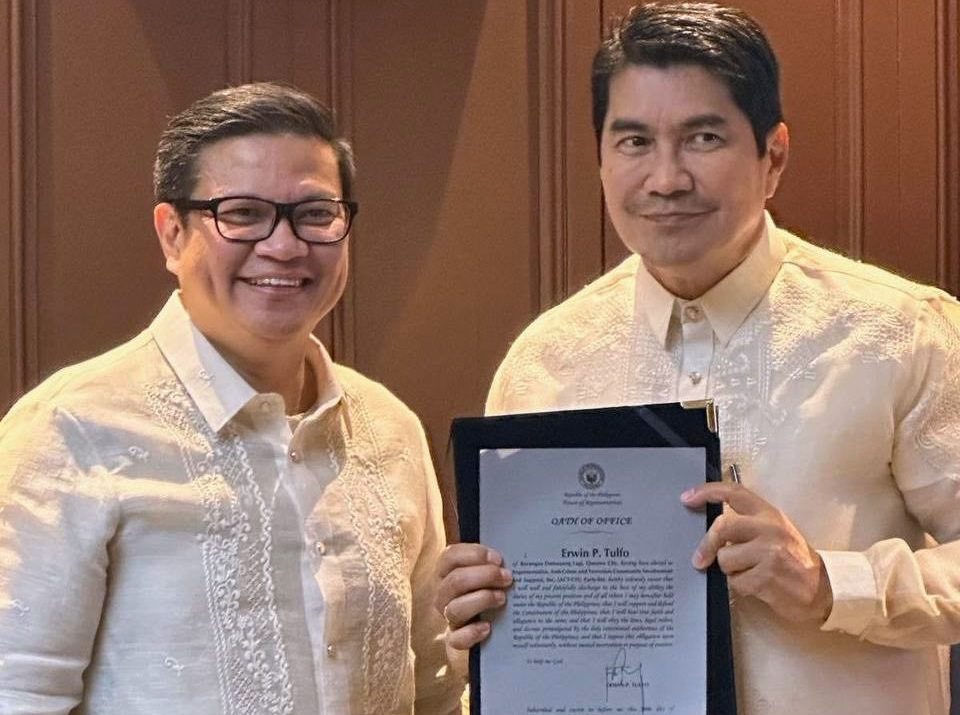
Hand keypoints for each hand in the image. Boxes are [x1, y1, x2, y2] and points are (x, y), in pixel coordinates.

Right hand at [435, 543, 512, 649]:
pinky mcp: (455, 644)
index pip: (450, 557)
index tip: (498, 559)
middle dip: (484, 576)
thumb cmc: (494, 593)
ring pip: (454, 609)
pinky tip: (488, 627)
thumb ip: (495, 563)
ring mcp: (449, 620)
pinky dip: (471, 632)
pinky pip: (456, 639)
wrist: (495, 638)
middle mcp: (445, 595)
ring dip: (481, 599)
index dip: (473, 554)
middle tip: (507, 577)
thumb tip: (515, 549)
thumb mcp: (492, 574)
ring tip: (502, 598)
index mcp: (449, 573)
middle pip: (454, 581)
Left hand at [681, 482, 832, 622]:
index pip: (734, 492)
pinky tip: (757, 585)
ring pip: (725, 559)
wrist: (824, 589)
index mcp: (769, 514)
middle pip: (722, 527)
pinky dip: (740, 587)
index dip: (707, 491)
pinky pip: (735, 582)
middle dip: (706, 545)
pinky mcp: (767, 578)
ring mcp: (769, 553)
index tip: (687, 498)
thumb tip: (711, 530)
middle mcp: (770, 529)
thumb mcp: (775, 532)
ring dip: (730, 570)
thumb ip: (747, 525)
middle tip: (699, 559)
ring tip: (749, 572)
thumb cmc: (794, 559)